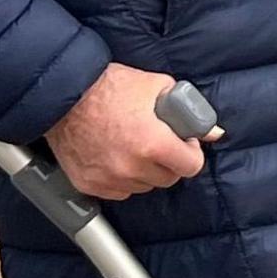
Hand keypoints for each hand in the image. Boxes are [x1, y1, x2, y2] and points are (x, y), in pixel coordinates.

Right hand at [44, 63, 207, 202]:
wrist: (64, 95)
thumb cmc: (110, 86)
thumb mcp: (157, 87)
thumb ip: (188, 109)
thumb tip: (213, 131)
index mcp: (153, 144)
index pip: (191, 167)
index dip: (191, 153)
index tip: (184, 144)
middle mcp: (131, 167)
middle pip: (168, 178)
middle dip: (169, 162)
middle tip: (159, 143)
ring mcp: (108, 179)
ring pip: (143, 186)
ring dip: (145, 171)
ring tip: (134, 146)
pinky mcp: (89, 185)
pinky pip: (118, 191)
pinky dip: (122, 178)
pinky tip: (116, 155)